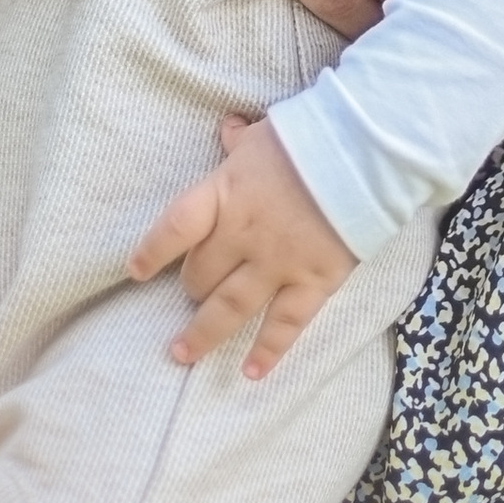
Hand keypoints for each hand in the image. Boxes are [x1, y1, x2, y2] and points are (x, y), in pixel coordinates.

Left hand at [129, 115, 355, 376]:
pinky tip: (252, 373)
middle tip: (192, 292)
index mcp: (225, 194)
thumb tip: (226, 129)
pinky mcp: (313, 281)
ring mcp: (277, 263)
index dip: (152, 251)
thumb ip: (240, 141)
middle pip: (202, 273)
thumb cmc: (312, 137)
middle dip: (192, 286)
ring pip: (230, 308)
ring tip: (181, 354)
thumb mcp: (266, 132)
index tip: (136, 270)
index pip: (175, 228)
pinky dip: (268, 350)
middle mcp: (243, 235)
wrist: (367, 151)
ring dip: (203, 334)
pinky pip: (285, 324)